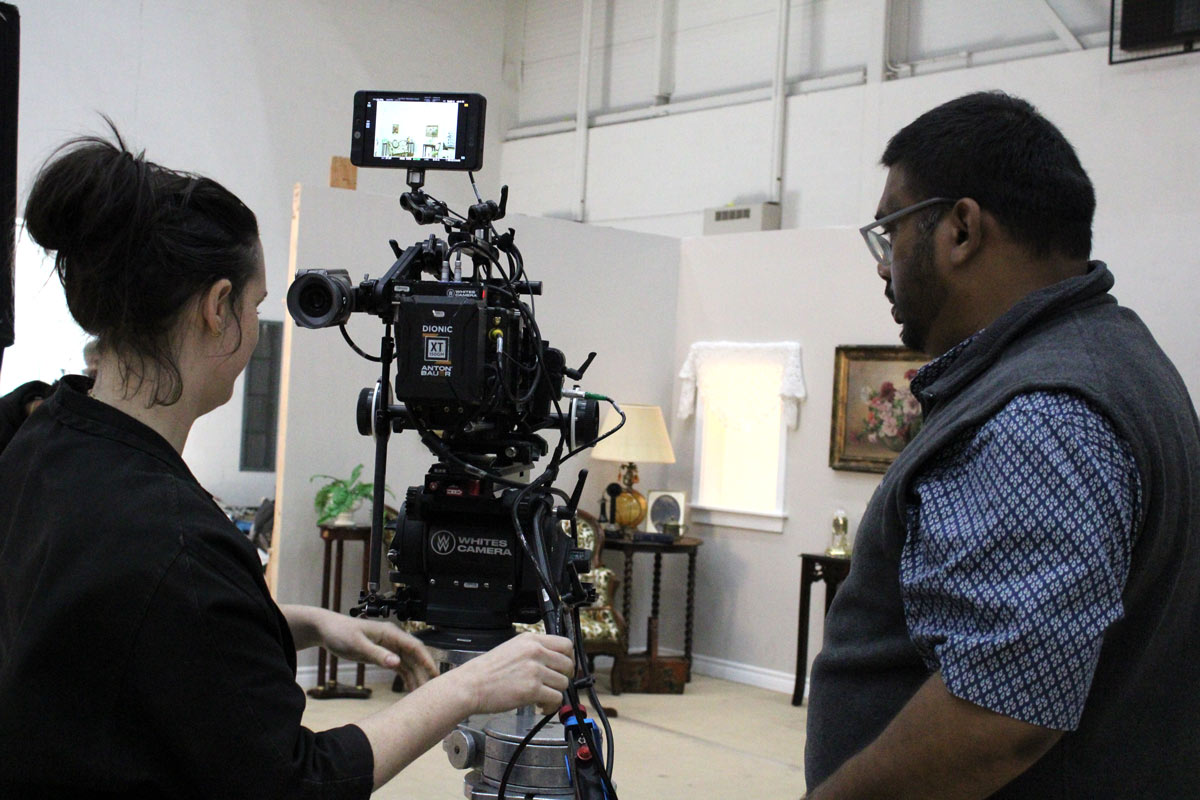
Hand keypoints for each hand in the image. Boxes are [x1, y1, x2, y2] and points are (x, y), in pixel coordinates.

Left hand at [317, 612, 437, 690]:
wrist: (327, 630)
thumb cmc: (341, 634)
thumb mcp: (357, 645)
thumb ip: (377, 654)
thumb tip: (397, 663)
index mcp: (390, 633)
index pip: (414, 647)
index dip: (426, 660)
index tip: (435, 675)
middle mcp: (394, 639)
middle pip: (415, 656)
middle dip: (424, 671)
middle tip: (432, 691)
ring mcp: (389, 647)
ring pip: (408, 663)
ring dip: (416, 676)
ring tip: (422, 694)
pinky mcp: (383, 654)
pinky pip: (399, 666)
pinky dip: (406, 676)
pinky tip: (410, 688)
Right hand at [449, 633, 574, 715]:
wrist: (470, 685)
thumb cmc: (487, 670)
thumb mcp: (512, 648)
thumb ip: (533, 651)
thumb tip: (553, 661)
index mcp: (531, 639)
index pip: (565, 644)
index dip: (569, 658)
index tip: (565, 667)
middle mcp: (535, 651)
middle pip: (568, 664)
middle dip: (564, 677)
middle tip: (554, 685)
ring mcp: (534, 670)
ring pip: (563, 683)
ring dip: (556, 693)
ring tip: (543, 698)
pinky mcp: (532, 689)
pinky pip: (556, 698)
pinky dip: (551, 705)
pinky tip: (540, 706)